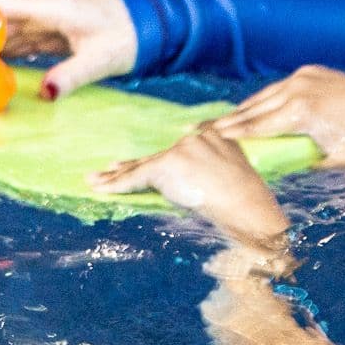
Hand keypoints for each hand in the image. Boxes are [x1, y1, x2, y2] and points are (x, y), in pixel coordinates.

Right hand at [0, 0, 133, 99]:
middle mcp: (44, 7)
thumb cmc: (129, 37)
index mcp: (51, 6)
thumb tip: (44, 95)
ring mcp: (48, 17)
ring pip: (3, 26)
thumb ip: (71, 75)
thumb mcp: (101, 59)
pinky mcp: (54, 29)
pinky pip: (18, 37)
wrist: (153, 23)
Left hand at [93, 125, 285, 247]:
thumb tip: (196, 179)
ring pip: (143, 167)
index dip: (154, 159)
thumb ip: (214, 168)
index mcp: (214, 137)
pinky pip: (136, 177)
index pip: (176, 151)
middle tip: (107, 170)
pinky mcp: (167, 165)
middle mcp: (194, 139)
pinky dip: (118, 185)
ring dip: (117, 177)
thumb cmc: (248, 202)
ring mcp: (180, 150)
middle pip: (156, 157)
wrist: (249, 208)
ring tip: (95, 180)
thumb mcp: (234, 175)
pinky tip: (101, 188)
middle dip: (130, 166)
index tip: (140, 160)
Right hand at [205, 65, 344, 167]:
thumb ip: (304, 166)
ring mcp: (304, 77)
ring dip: (243, 110)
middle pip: (253, 109)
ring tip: (218, 123)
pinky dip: (264, 100)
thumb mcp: (334, 163)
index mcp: (301, 112)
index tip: (206, 143)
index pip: (256, 126)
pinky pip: (280, 89)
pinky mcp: (311, 71)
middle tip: (197, 131)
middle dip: (227, 122)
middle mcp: (298, 88)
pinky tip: (250, 110)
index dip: (229, 135)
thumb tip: (278, 173)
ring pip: (264, 96)